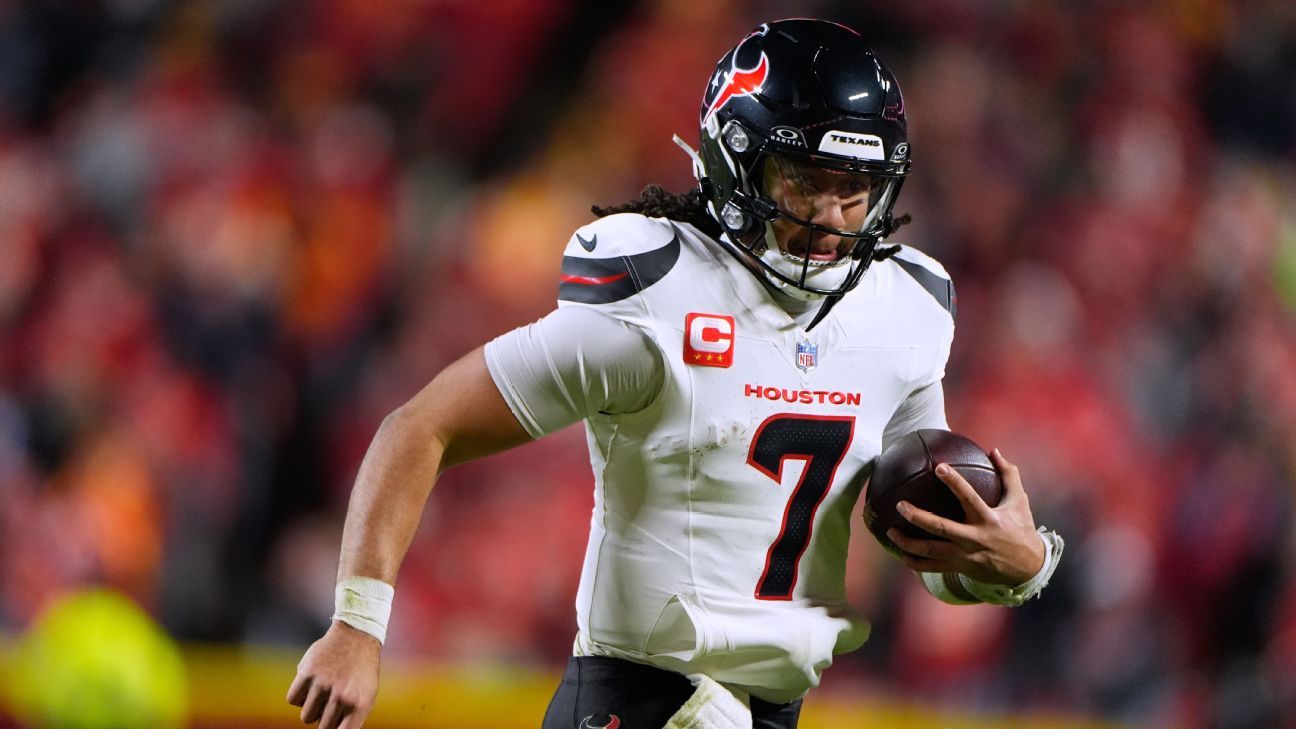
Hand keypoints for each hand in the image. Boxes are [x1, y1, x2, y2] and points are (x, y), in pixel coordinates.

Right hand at [287, 621, 381, 728]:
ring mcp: (323, 683)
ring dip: (312, 709)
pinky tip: (310, 687)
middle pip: (321, 727)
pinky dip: (299, 696)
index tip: (330, 727)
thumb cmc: (362, 670)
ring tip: (322, 694)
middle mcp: (341, 695)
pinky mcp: (307, 672)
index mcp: (359, 704)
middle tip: (330, 707)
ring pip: (306, 716)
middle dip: (324, 720)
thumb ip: (353, 719)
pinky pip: (293, 699)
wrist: (357, 636)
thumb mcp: (367, 696)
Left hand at [886, 449, 1044, 585]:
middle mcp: (974, 538)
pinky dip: (914, 563)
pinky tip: (899, 555)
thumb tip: (994, 451)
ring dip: (908, 543)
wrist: (1027, 568)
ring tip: (890, 531)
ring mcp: (965, 555)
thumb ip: (1008, 475)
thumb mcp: (1019, 501)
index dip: (954, 482)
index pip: (969, 497)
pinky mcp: (960, 567)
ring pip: (931, 551)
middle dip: (918, 517)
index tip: (939, 467)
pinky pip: (932, 568)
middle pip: (941, 528)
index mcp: (988, 519)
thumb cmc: (1021, 529)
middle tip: (900, 505)